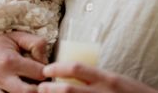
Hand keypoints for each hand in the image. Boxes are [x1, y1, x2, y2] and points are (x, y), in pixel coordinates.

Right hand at [0, 32, 48, 92]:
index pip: (40, 74)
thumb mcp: (15, 35)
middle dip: (39, 90)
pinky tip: (13, 91)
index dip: (46, 73)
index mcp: (10, 61)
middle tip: (39, 85)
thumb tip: (46, 61)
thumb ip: (35, 43)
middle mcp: (0, 77)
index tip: (45, 71)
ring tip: (27, 89)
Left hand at [38, 62, 157, 92]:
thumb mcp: (117, 80)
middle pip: (69, 89)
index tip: (47, 70)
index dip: (57, 68)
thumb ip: (98, 78)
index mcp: (106, 78)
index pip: (76, 68)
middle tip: (40, 87)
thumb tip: (76, 75)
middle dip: (50, 88)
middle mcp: (103, 91)